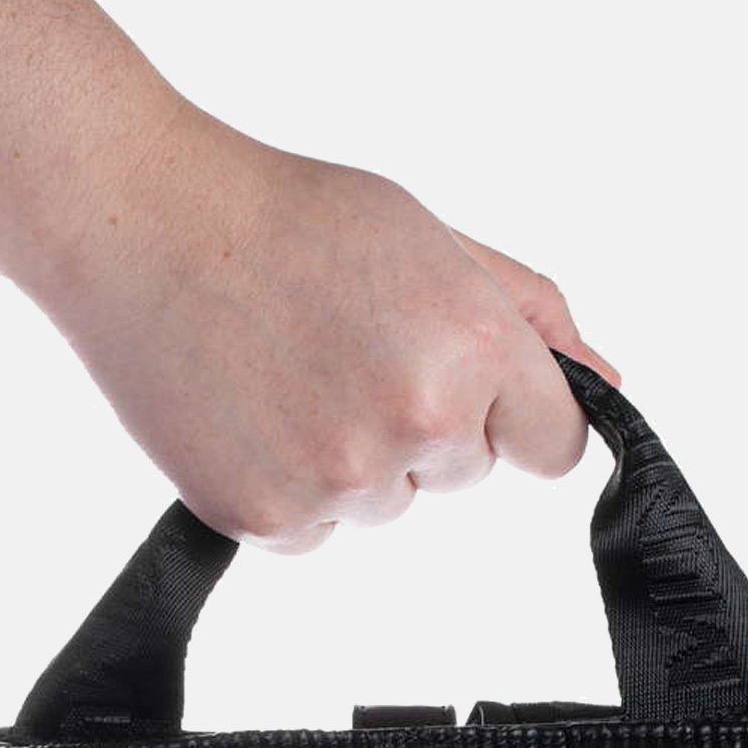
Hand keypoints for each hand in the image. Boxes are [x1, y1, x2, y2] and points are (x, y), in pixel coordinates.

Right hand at [39, 102, 619, 550]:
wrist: (138, 224)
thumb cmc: (286, 217)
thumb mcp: (430, 238)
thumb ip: (530, 315)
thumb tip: (610, 386)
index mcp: (474, 347)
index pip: (555, 443)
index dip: (515, 411)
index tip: (469, 383)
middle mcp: (419, 423)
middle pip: (466, 474)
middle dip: (424, 421)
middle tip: (343, 341)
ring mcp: (343, 482)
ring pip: (389, 504)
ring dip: (354, 456)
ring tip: (288, 368)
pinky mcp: (273, 521)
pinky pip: (318, 530)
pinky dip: (290, 485)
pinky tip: (251, 411)